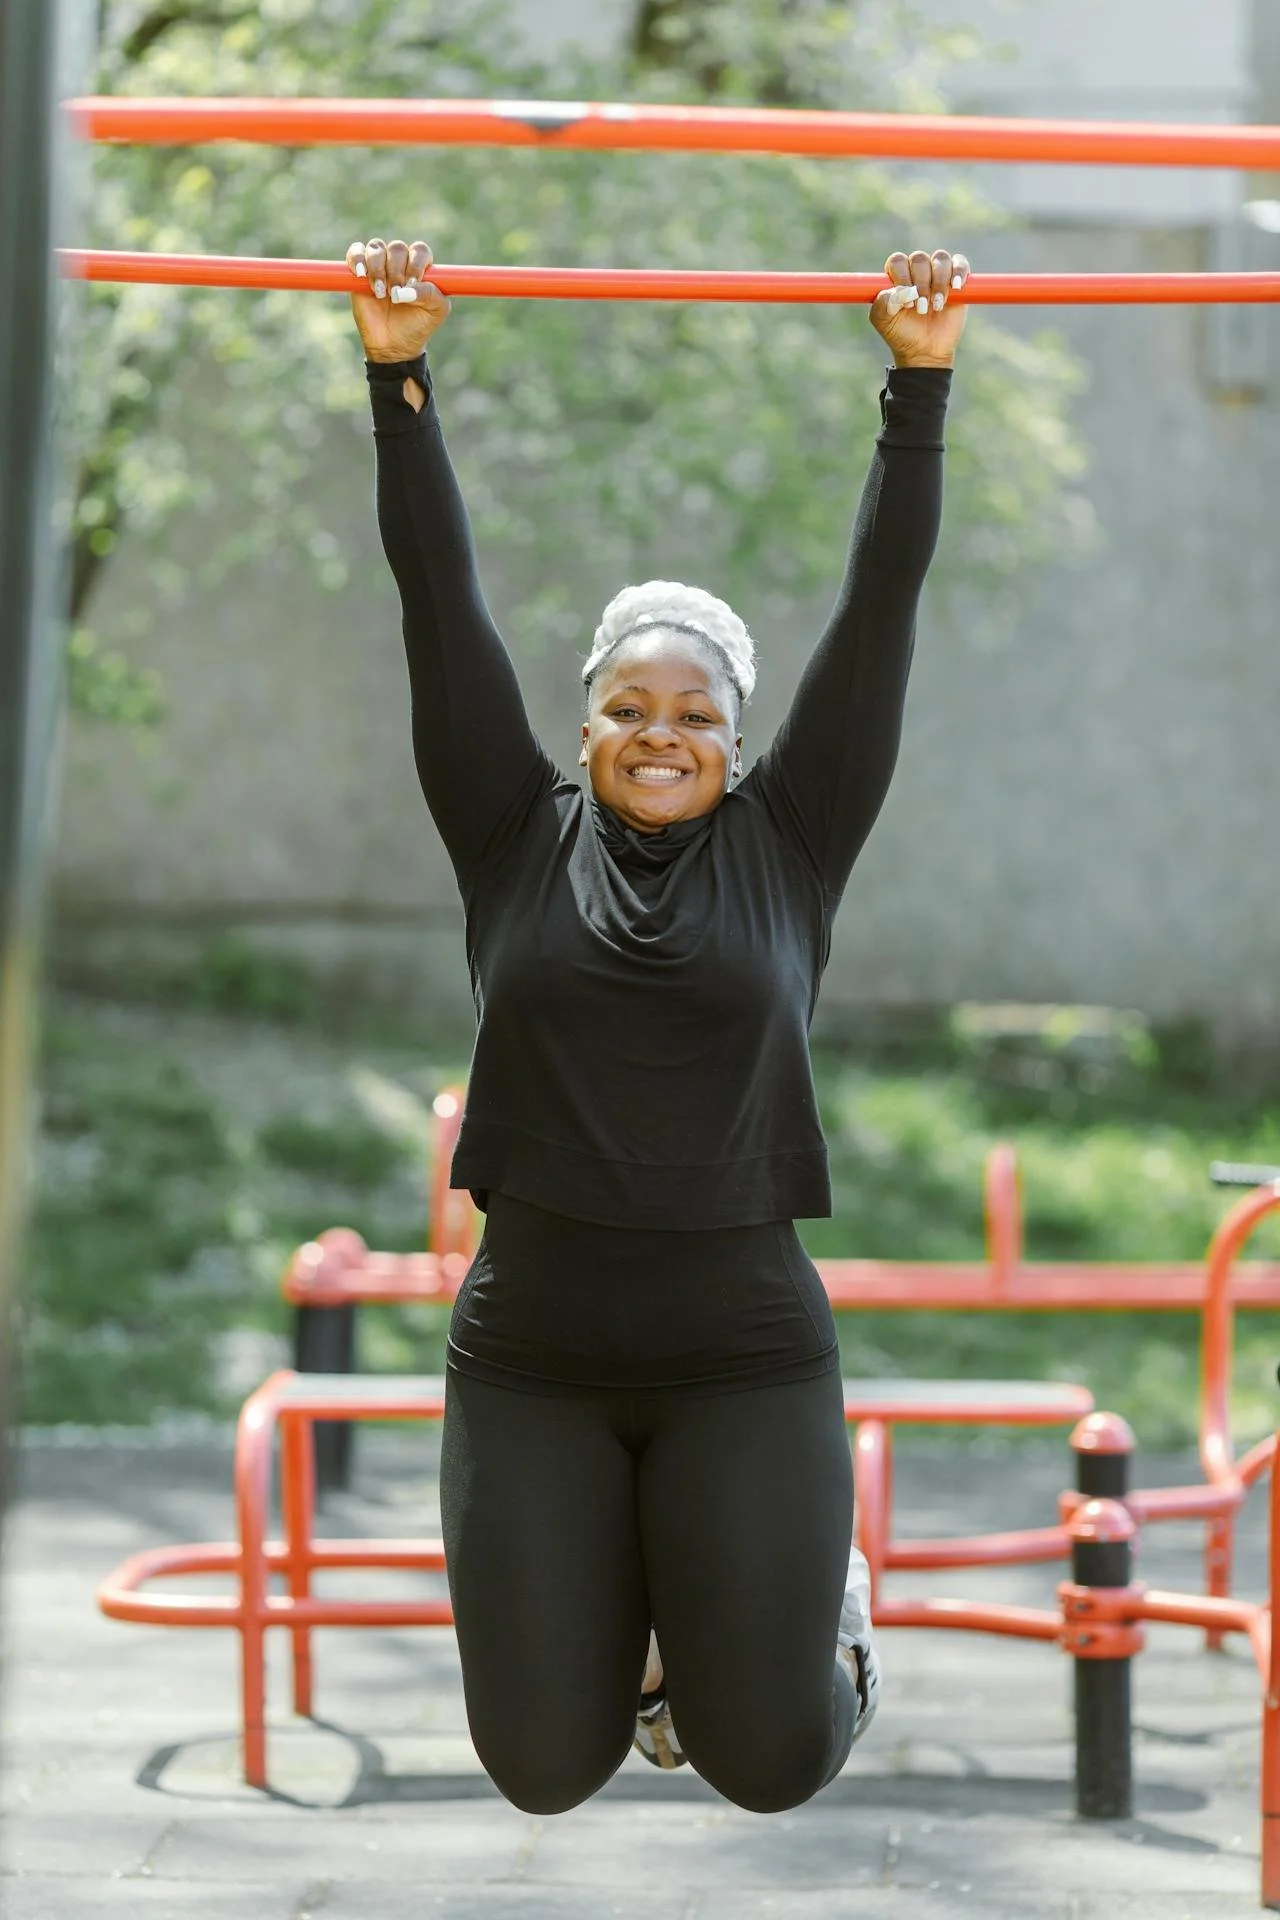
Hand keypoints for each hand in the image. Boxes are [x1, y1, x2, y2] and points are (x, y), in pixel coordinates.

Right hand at [346, 236, 451, 362]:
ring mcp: (380, 264)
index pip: (420, 250)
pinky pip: (356, 251)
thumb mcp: (435, 311)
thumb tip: (406, 287)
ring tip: (380, 293)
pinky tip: (361, 274)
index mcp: (421, 267)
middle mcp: (401, 262)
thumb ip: (430, 294)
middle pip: (397, 248)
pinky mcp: (359, 271)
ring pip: (376, 247)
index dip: (415, 264)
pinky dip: (357, 259)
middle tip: (394, 294)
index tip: (411, 284)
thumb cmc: (418, 325)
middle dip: (396, 271)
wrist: (394, 345)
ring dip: (377, 268)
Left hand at [868, 249, 969, 368]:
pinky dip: (959, 272)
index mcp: (896, 275)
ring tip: (937, 305)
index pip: (898, 262)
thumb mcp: (883, 321)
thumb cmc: (901, 334)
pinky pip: (960, 263)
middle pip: (919, 259)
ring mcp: (937, 273)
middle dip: (921, 284)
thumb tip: (901, 290)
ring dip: (939, 281)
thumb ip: (882, 303)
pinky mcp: (957, 280)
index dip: (902, 277)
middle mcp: (916, 270)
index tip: (907, 302)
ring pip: (940, 258)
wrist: (924, 351)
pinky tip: (955, 287)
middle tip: (922, 309)